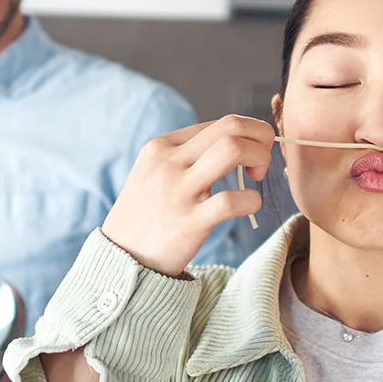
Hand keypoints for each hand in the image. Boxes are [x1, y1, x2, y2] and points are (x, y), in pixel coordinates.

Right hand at [100, 115, 269, 275]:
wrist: (121, 259)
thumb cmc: (146, 216)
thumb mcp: (153, 173)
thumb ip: (186, 156)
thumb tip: (232, 143)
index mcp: (161, 146)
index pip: (220, 122)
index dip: (248, 134)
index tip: (253, 155)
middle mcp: (168, 162)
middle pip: (231, 126)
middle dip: (261, 138)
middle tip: (261, 163)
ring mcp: (178, 191)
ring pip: (233, 149)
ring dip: (260, 158)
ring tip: (257, 177)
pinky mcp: (189, 222)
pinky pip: (233, 200)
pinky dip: (253, 200)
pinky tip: (250, 206)